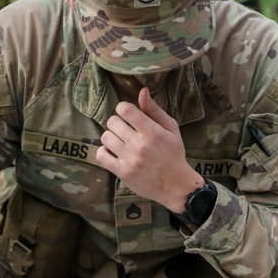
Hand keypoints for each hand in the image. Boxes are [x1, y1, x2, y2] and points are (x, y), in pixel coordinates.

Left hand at [96, 88, 203, 212]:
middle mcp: (140, 145)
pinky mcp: (123, 173)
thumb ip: (154, 110)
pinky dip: (104, 152)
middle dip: (117, 123)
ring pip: (105, 138)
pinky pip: (101, 156)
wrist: (176, 185)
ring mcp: (130, 160)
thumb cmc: (174, 154)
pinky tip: (113, 153)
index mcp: (152, 132)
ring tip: (120, 142)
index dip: (123, 109)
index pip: (125, 109)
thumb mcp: (171, 129)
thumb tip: (142, 91)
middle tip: (124, 130)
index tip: (127, 115)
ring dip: (111, 138)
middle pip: (112, 122)